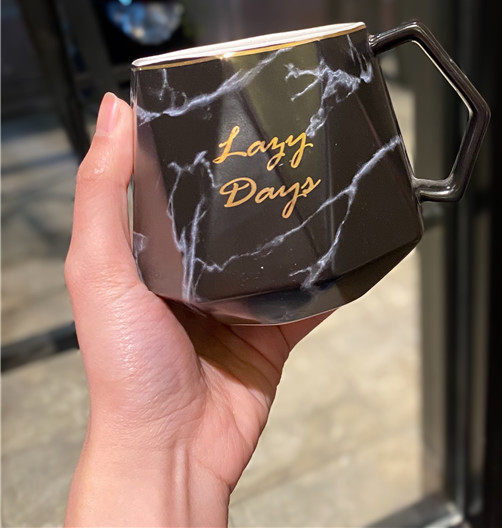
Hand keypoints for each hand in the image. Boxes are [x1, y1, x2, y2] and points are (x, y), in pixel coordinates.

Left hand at [65, 94, 324, 526]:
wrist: (177, 450)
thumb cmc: (127, 370)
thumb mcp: (100, 271)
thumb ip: (102, 194)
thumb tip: (111, 113)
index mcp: (149, 253)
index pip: (172, 184)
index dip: (192, 147)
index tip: (220, 105)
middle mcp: (194, 273)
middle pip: (233, 215)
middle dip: (258, 183)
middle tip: (288, 142)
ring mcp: (237, 301)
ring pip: (277, 250)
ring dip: (298, 225)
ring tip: (322, 184)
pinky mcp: (273, 328)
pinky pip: (310, 293)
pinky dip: (330, 275)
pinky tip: (347, 248)